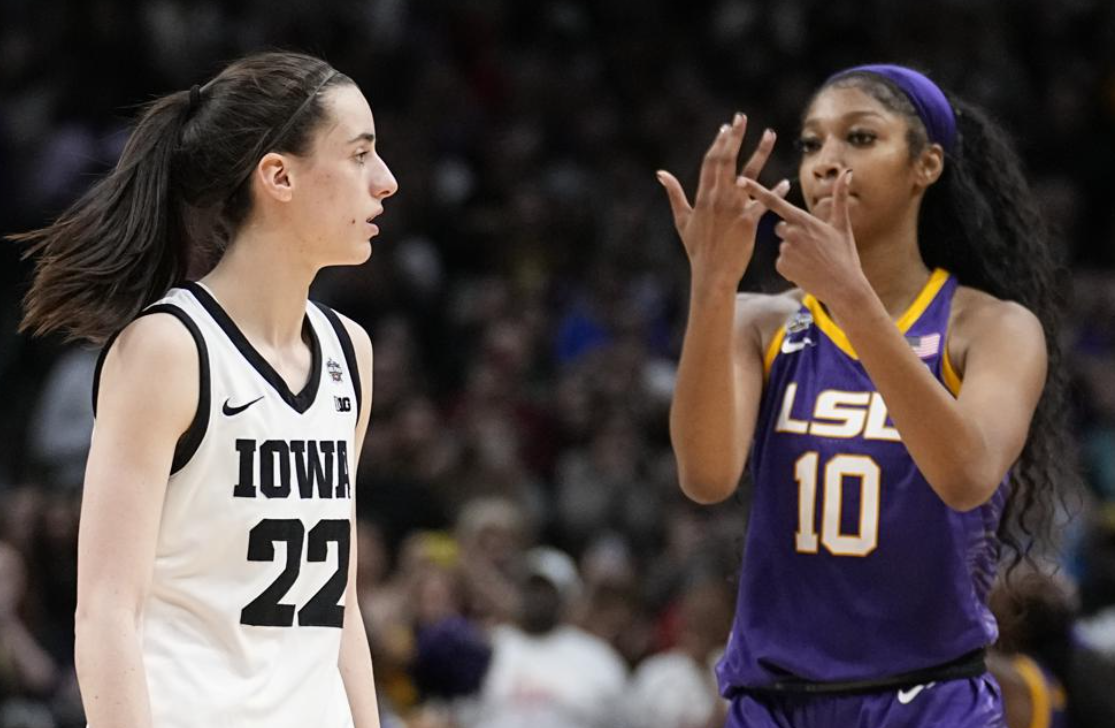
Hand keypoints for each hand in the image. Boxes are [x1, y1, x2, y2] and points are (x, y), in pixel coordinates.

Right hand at [657, 113, 787, 291]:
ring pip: (749, 174)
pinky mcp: (748, 222)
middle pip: (727, 160)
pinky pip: (764, 203)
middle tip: (741, 118)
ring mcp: (734, 208)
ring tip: (770, 133)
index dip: (718, 143)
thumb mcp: (681, 219)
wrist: (711, 273)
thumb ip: (674, 194)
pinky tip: (785, 182)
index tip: (726, 127)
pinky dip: (774, 192)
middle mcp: (718, 198)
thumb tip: (661, 174)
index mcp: (702, 196)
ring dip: (760, 152)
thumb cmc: (697, 248)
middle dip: (735, 137)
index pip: (710, 162)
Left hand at [742, 170, 868, 308]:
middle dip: (791, 234)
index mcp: (803, 220)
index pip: (775, 202)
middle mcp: (791, 233)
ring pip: (782, 245)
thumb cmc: (844, 255)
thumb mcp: (842, 225)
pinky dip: (791, 266)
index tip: (739, 180)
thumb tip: (847, 172)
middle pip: (780, 227)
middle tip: (812, 246)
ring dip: (793, 251)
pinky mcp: (781, 266)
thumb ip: (840, 196)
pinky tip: (805, 270)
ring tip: (812, 261)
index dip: (756, 190)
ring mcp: (785, 250)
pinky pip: (780, 261)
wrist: (843, 287)